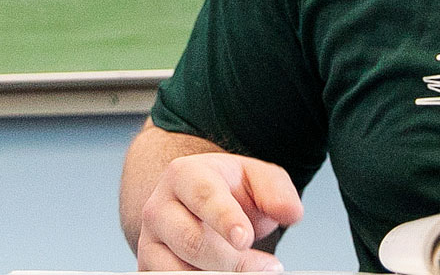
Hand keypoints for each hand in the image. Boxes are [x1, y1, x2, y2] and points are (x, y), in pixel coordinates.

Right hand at [133, 152, 305, 271]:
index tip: (245, 239)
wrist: (196, 205)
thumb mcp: (256, 178)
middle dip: (233, 262)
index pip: (204, 198)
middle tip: (269, 268)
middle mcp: (159, 207)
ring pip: (177, 271)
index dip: (225, 219)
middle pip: (192, 242)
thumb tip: (290, 213)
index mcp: (184, 175)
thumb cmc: (229, 191)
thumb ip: (276, 190)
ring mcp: (150, 241)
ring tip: (251, 272)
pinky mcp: (149, 266)